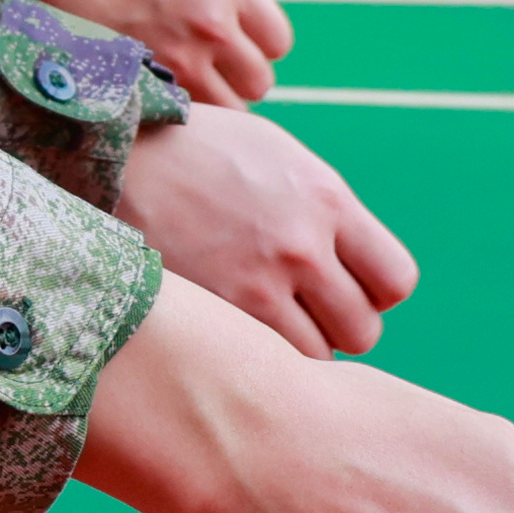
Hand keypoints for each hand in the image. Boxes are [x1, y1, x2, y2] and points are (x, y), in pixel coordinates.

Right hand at [38, 0, 290, 103]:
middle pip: (259, 81)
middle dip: (239, 76)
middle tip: (212, 65)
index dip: (258, 44)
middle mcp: (214, 23)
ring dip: (213, 99)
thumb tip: (247, 16)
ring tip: (187, 81)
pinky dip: (177, 107)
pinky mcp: (143, 78)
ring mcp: (178, 56)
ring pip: (228, 109)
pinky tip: (158, 86)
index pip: (277, 42)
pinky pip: (181, 112)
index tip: (236, 40)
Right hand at [116, 107, 416, 355]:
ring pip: (317, 358)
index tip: (347, 284)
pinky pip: (265, 362)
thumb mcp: (278, 155)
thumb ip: (325, 209)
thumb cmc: (199, 150)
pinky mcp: (216, 313)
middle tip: (304, 309)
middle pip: (363, 329)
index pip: (395, 280)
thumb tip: (355, 262)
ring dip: (298, 346)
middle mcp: (302, 246)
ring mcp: (257, 285)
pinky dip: (258, 357)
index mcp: (326, 200)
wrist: (118, 154)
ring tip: (265, 319)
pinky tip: (235, 330)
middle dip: (339, 325)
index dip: (376, 291)